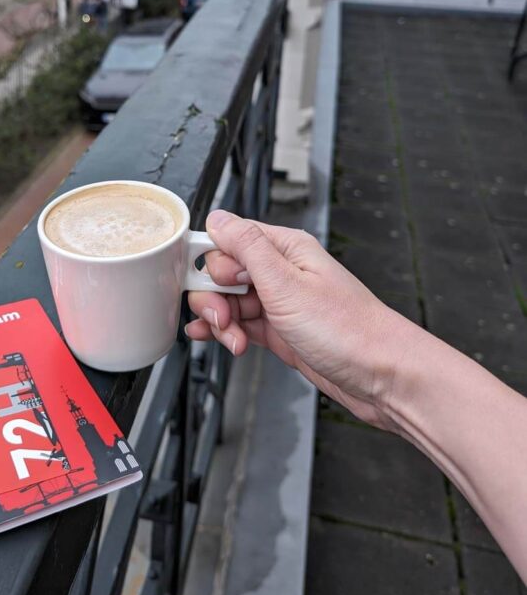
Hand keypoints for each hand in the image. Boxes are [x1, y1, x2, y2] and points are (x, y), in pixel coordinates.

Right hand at [187, 210, 421, 430]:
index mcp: (284, 249)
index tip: (212, 285)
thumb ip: (247, 247)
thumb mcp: (287, 284)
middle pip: (223, 274)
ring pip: (230, 301)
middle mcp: (281, 272)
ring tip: (234, 339)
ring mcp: (280, 302)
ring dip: (221, 321)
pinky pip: (242, 323)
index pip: (228, 240)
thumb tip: (217, 218)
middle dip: (213, 297)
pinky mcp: (281, 330)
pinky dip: (228, 333)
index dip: (211, 263)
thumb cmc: (349, 330)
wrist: (383, 377)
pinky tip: (224, 341)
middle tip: (224, 317)